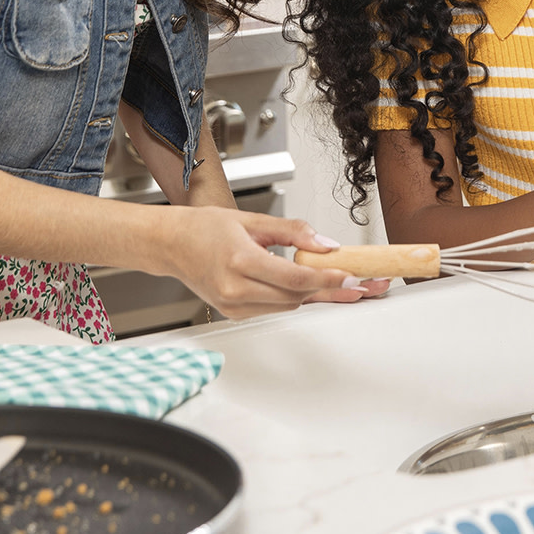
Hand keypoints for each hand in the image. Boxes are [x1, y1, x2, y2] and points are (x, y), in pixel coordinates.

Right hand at [159, 208, 389, 318]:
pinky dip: (292, 296)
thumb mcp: (254, 220)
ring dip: (313, 293)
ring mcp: (233, 306)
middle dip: (330, 289)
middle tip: (363, 284)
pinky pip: (274, 307)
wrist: (171, 245)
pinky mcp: (233, 313)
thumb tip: (327, 245)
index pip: (295, 278)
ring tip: (343, 284)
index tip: (351, 276)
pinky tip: (309, 287)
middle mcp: (235, 290)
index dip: (327, 279)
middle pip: (296, 296)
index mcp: (240, 262)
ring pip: (288, 305)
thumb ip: (293, 232)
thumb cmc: (205, 228)